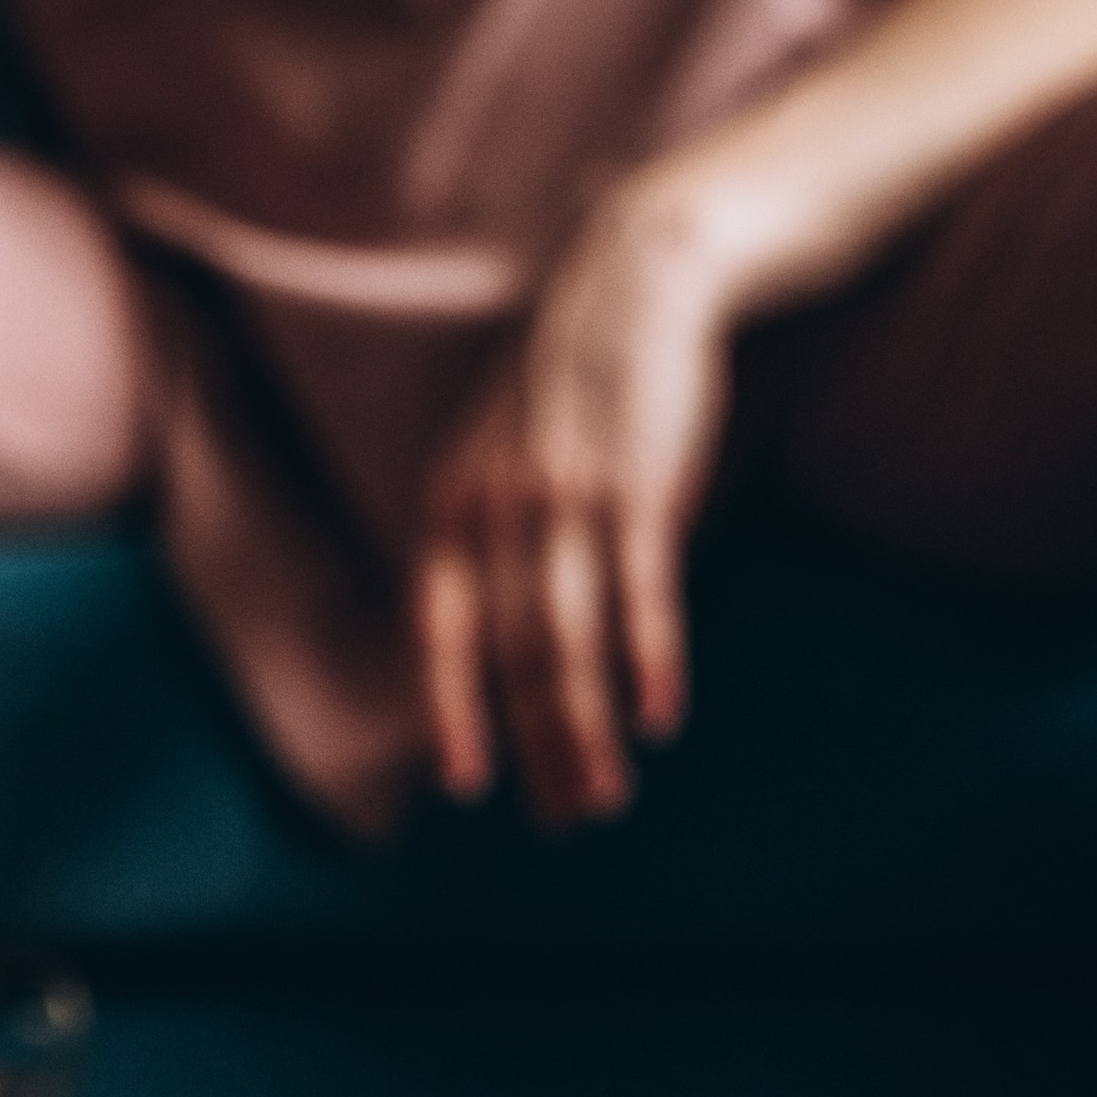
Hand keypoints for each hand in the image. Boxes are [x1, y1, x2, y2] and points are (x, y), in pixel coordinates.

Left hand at [413, 172, 745, 825]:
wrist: (640, 279)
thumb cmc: (577, 384)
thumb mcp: (502, 454)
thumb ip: (490, 538)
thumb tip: (501, 636)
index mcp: (455, 505)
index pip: (438, 633)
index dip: (451, 712)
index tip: (465, 787)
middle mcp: (497, 508)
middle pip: (512, 657)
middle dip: (538, 748)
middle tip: (570, 817)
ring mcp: (566, 498)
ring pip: (566, 641)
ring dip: (585, 730)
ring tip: (608, 794)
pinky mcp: (637, 484)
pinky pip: (639, 592)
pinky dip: (646, 660)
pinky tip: (657, 717)